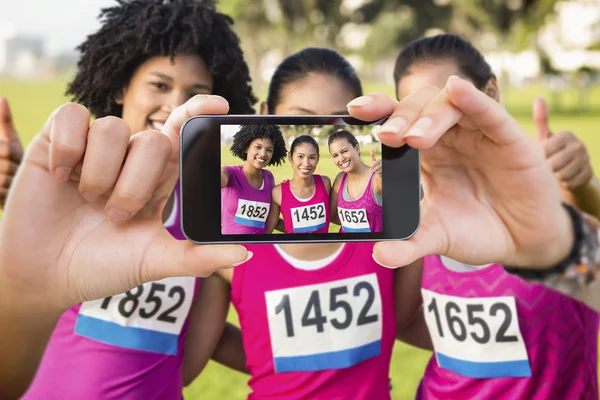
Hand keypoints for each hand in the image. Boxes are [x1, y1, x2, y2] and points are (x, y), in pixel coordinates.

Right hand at [0, 95, 250, 312]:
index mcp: (158, 178)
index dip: (199, 113)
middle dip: (136, 184)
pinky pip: (73, 117)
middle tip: (116, 215)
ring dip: (102, 174)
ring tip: (87, 201)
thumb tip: (244, 254)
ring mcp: (94, 148)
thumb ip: (197, 257)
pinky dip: (69, 148)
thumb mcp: (153, 261)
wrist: (46, 277)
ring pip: (114, 129)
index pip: (182, 132)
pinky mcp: (57, 141)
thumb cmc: (102, 266)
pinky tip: (61, 176)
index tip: (220, 105)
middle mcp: (130, 157)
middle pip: (154, 139)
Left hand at [347, 77, 572, 268]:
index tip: (353, 112)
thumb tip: (378, 254)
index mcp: (426, 153)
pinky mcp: (508, 138)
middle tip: (386, 137)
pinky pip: (489, 112)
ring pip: (450, 105)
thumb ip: (409, 244)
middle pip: (419, 107)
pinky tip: (458, 90)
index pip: (399, 122)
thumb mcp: (439, 237)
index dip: (378, 111)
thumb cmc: (479, 230)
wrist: (523, 241)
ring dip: (429, 115)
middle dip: (400, 117)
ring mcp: (478, 134)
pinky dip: (474, 100)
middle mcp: (449, 137)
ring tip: (414, 138)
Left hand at [534, 97, 592, 189]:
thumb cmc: (551, 152)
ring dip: (555, 177)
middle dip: (546, 169)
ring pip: (560, 175)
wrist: (569, 172)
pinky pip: (568, 184)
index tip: (541, 157)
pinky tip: (565, 178)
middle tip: (549, 166)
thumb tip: (539, 97)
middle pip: (551, 164)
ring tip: (556, 171)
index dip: (538, 158)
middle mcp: (579, 145)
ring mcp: (586, 160)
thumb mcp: (544, 138)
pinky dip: (563, 184)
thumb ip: (541, 120)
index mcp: (566, 135)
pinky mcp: (589, 175)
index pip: (543, 152)